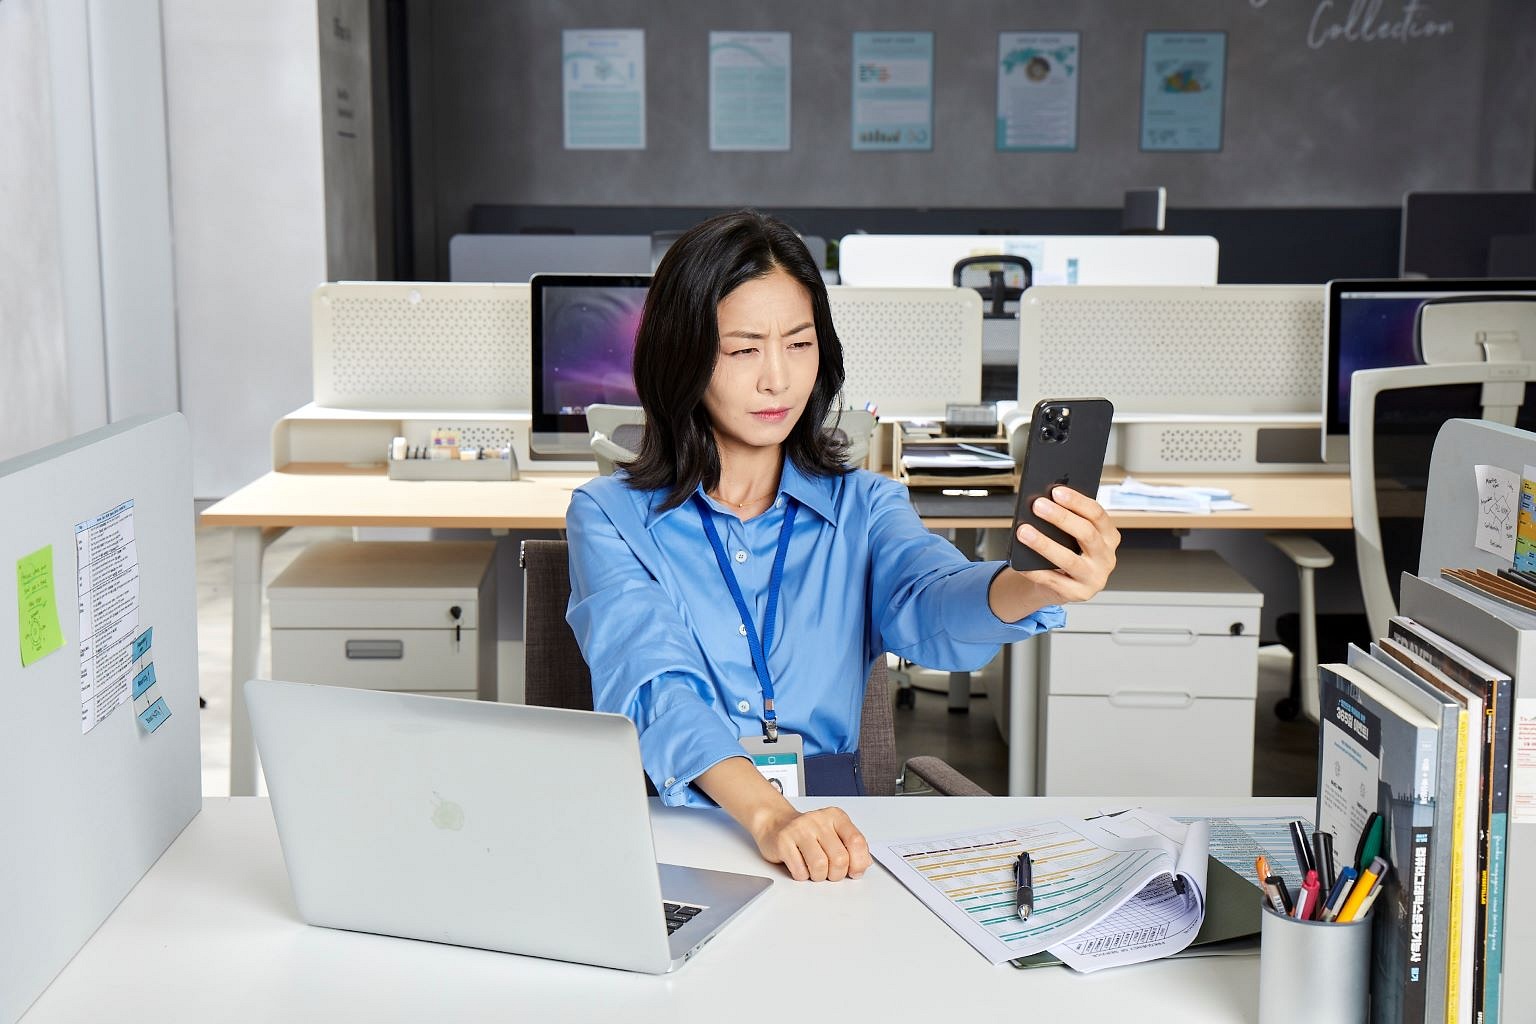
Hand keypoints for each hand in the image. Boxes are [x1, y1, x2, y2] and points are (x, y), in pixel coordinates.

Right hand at [748, 804, 871, 881]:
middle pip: (839, 858)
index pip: (856, 841)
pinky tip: (801, 866)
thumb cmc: (808, 833)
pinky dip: (802, 875)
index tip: (854, 871)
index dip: (858, 862)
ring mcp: (800, 829)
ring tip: (815, 870)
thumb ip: (852, 847)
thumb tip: (864, 864)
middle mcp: (818, 820)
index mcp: (836, 817)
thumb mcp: (834, 834)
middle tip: (831, 873)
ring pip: (820, 866)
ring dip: (819, 876)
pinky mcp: (783, 841)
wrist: (775, 823)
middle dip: (837, 874)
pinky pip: (800, 871)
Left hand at [990, 486, 1118, 619]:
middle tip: (1037, 505)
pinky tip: (1020, 561)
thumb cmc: (1067, 550)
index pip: (1097, 515)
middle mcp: (1106, 558)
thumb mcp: (1072, 535)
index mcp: (1109, 537)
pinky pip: (1053, 581)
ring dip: (1044, 544)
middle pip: (1086, 534)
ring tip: (1024, 531)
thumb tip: (1043, 503)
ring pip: (1069, 559)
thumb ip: (1067, 520)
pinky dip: (1034, 570)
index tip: (1056, 491)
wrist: (1061, 584)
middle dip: (1061, 517)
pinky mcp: (1078, 594)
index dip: (1077, 501)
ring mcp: (1094, 578)